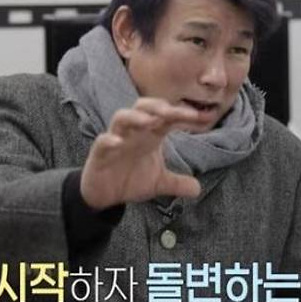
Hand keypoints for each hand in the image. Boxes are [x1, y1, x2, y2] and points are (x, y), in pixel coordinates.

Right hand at [80, 98, 204, 209]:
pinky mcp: (99, 154)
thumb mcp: (158, 183)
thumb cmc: (130, 180)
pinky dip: (109, 140)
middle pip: (142, 107)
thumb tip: (198, 189)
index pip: (167, 117)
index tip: (201, 117)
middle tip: (171, 111)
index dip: (182, 114)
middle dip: (157, 106)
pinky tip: (118, 143)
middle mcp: (133, 133)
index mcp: (149, 135)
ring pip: (121, 118)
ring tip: (149, 121)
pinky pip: (102, 142)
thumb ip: (177, 183)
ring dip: (135, 117)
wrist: (103, 196)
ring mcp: (115, 140)